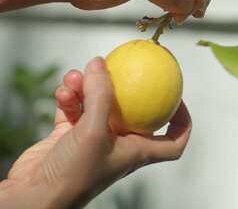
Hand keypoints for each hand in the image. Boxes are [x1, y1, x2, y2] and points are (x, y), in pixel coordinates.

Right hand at [0, 58, 190, 208]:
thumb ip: (100, 95)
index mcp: (138, 151)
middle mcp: (119, 145)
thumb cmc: (74, 174)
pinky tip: (63, 89)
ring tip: (76, 76)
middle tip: (118, 68)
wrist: (34, 197)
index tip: (177, 98)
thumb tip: (101, 63)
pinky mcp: (69, 138)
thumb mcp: (94, 130)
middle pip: (132, 112)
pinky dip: (69, 98)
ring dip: (87, 88)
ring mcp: (93, 141)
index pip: (173, 142)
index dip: (182, 122)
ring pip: (98, 105)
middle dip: (123, 89)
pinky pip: (74, 109)